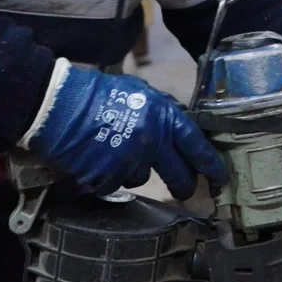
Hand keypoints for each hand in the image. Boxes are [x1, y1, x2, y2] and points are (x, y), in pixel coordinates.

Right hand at [20, 59, 227, 198]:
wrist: (63, 105)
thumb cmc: (101, 94)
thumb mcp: (140, 92)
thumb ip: (163, 109)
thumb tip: (180, 122)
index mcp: (162, 116)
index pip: (195, 144)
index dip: (209, 162)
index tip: (218, 174)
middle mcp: (151, 141)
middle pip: (179, 174)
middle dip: (184, 185)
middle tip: (184, 189)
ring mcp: (130, 161)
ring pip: (143, 178)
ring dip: (134, 169)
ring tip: (116, 150)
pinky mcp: (109, 178)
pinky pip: (117, 184)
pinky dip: (110, 175)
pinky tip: (100, 158)